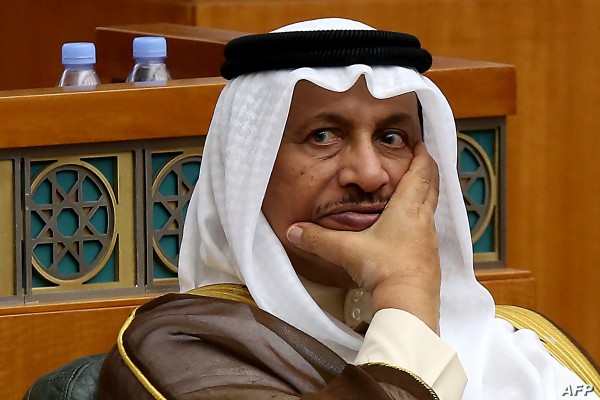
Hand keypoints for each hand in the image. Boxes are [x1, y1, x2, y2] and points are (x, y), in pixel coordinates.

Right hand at [286, 142, 440, 333]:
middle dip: (428, 170)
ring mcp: (429, 240)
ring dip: (427, 194)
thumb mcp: (346, 250)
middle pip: (431, 187)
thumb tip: (294, 230)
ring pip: (431, 208)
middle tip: (423, 159)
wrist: (409, 302)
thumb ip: (317, 239)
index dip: (422, 157)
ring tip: (418, 189)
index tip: (420, 145)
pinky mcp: (429, 257)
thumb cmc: (384, 268)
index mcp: (406, 209)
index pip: (420, 174)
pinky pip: (429, 230)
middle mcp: (422, 220)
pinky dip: (423, 219)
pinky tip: (412, 228)